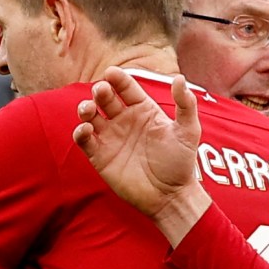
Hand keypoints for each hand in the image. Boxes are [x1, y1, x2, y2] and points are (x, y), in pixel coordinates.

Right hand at [74, 67, 211, 245]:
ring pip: (90, 116)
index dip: (118, 79)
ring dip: (86, 109)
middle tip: (100, 91)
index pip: (126, 88)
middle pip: (105, 99)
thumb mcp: (188, 131)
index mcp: (143, 110)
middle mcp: (124, 120)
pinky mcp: (100, 156)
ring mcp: (111, 137)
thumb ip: (186, 104)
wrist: (170, 196)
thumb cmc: (181, 163)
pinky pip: (84, 140)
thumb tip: (179, 78)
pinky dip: (81, 132)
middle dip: (100, 91)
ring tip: (88, 109)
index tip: (111, 73)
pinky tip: (86, 129)